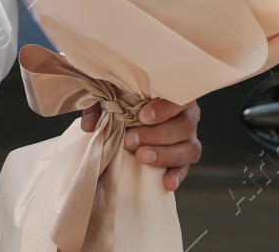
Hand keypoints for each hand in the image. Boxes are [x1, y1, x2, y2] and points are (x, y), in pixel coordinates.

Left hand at [81, 97, 201, 191]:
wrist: (133, 116)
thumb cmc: (127, 100)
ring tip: (142, 158)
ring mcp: (188, 138)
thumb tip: (89, 125)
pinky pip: (186, 168)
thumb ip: (100, 106)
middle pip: (184, 126)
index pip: (180, 97)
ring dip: (165, 154)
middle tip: (130, 141)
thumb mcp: (113, 97)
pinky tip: (167, 183)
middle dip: (156, 135)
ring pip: (189, 148)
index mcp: (174, 95)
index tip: (142, 116)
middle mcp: (187, 116)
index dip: (164, 108)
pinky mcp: (184, 158)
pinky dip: (177, 175)